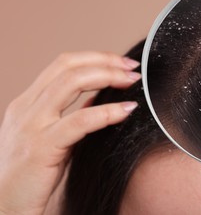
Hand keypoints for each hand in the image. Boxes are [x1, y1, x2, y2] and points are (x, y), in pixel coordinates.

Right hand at [0, 52, 140, 214]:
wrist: (5, 207)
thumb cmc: (32, 175)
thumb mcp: (50, 137)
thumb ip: (71, 116)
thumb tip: (99, 98)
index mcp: (27, 103)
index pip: (63, 65)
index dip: (95, 58)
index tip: (121, 62)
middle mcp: (26, 108)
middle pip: (68, 67)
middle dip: (104, 62)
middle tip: (132, 68)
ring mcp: (31, 126)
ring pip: (71, 83)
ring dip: (108, 77)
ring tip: (132, 81)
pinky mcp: (40, 148)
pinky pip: (80, 121)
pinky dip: (107, 112)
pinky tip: (127, 111)